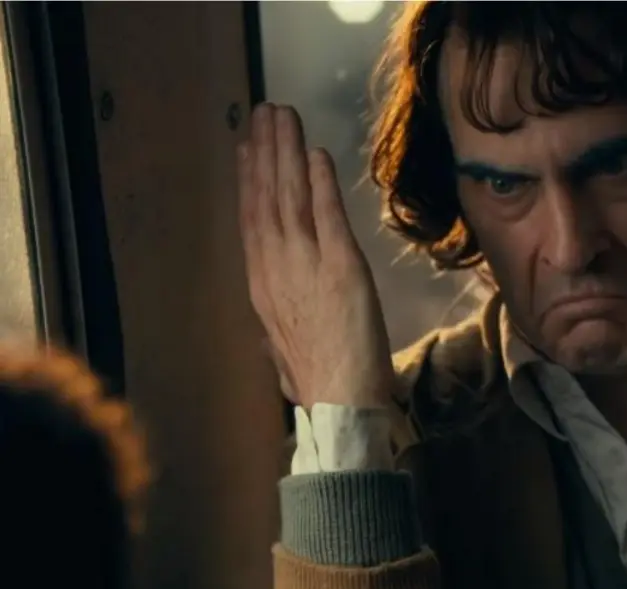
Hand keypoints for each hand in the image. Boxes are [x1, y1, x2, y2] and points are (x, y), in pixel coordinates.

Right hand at [238, 103, 393, 409]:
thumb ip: (276, 327)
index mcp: (263, 287)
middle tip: (264, 112)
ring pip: (290, 198)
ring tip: (284, 116)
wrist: (341, 403)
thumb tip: (270, 324)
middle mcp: (277, 269)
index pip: (253, 221)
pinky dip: (319, 183)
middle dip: (265, 151)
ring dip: (287, 153)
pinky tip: (316, 154)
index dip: (250, 179)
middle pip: (266, 199)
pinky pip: (326, 215)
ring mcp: (306, 266)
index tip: (249, 147)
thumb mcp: (283, 352)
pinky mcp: (341, 267)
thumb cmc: (318, 382)